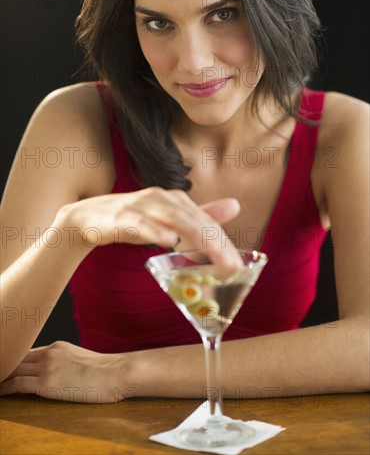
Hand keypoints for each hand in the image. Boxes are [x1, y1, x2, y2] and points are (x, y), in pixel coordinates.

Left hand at [0, 341, 133, 402]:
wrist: (116, 372)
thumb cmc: (106, 371)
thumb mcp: (81, 359)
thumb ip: (66, 362)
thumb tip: (62, 374)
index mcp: (57, 346)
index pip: (28, 352)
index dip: (15, 360)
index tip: (7, 366)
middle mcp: (49, 353)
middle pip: (17, 357)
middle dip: (6, 365)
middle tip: (0, 372)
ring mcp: (47, 367)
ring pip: (13, 368)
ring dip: (2, 375)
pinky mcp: (46, 383)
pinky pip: (17, 384)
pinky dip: (5, 388)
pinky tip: (0, 392)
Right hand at [57, 188, 241, 269]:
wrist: (86, 217)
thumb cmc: (132, 219)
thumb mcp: (168, 219)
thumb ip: (200, 215)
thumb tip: (235, 206)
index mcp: (173, 199)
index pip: (204, 220)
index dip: (223, 241)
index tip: (239, 264)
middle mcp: (159, 198)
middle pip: (192, 218)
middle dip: (214, 241)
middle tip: (232, 264)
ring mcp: (138, 206)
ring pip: (171, 217)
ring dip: (194, 234)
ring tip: (214, 252)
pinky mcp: (118, 218)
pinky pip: (138, 223)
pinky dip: (154, 230)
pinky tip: (168, 240)